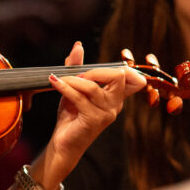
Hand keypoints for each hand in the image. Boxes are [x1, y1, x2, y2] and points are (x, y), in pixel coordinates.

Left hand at [47, 42, 145, 168]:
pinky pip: (79, 97)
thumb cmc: (71, 116)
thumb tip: (78, 46)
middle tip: (76, 75)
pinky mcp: (93, 120)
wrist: (63, 143)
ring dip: (73, 79)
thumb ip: (77, 67)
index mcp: (116, 97)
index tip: (105, 65)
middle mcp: (116, 105)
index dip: (128, 68)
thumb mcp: (75, 88)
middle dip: (96, 70)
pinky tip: (54, 82)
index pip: (135, 79)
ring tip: (59, 79)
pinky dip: (65, 87)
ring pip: (93, 87)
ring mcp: (106, 114)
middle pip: (119, 76)